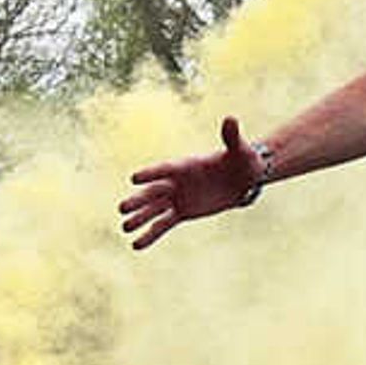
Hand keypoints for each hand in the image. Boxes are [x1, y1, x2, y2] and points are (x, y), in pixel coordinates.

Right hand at [118, 116, 263, 250]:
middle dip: (139, 200)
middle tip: (121, 208)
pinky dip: (150, 234)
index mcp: (186, 165)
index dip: (150, 174)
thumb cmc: (242, 160)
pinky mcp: (182, 212)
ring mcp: (177, 198)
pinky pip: (163, 225)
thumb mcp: (239, 150)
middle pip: (153, 192)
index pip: (164, 170)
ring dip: (140, 219)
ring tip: (124, 228)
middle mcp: (176, 182)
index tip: (134, 178)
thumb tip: (231, 119)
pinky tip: (136, 245)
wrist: (243, 179)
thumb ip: (231, 137)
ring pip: (154, 210)